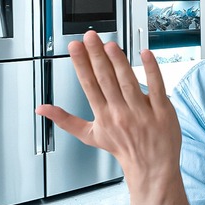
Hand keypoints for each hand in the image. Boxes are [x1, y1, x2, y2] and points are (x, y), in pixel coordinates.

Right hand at [35, 31, 181, 185]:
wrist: (151, 167)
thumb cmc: (123, 149)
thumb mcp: (90, 136)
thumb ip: (66, 120)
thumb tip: (42, 109)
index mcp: (103, 116)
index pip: (89, 85)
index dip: (81, 64)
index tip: (74, 47)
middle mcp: (121, 113)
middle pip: (106, 80)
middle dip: (96, 56)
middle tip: (89, 36)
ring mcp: (143, 112)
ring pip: (128, 82)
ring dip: (119, 61)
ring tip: (110, 44)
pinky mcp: (162, 110)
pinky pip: (157, 86)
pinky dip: (151, 69)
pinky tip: (145, 53)